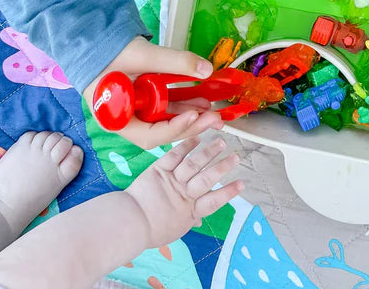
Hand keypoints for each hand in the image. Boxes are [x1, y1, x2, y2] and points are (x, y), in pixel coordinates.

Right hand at [84, 37, 223, 148]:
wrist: (95, 41)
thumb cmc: (110, 51)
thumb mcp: (143, 54)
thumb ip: (175, 61)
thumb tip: (207, 70)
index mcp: (116, 118)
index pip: (148, 134)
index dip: (173, 128)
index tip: (194, 116)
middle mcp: (126, 121)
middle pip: (160, 132)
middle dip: (189, 127)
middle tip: (215, 119)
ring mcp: (135, 112)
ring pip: (165, 121)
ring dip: (189, 117)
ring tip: (213, 112)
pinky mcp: (143, 102)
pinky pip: (164, 108)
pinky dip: (182, 106)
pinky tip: (201, 102)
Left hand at [126, 136, 242, 247]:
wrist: (126, 223)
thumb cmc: (151, 229)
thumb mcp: (175, 230)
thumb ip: (190, 220)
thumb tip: (201, 218)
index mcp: (190, 212)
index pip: (214, 201)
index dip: (228, 192)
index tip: (243, 183)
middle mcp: (183, 195)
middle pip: (206, 179)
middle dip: (223, 167)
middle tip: (236, 156)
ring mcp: (171, 181)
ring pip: (193, 164)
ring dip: (208, 152)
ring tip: (221, 141)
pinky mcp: (158, 170)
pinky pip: (174, 156)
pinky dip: (186, 146)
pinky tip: (197, 137)